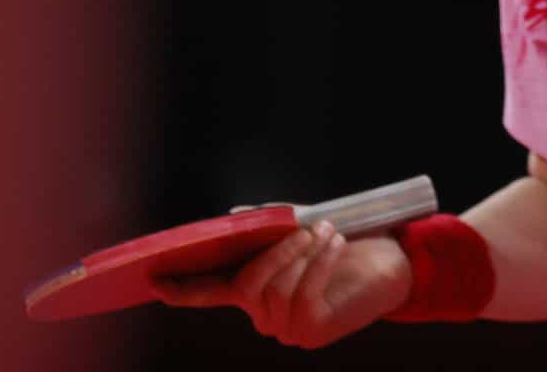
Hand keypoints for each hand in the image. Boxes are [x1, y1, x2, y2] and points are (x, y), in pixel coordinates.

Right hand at [152, 221, 412, 348]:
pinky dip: (318, 264)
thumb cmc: (346, 243)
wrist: (394, 264)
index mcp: (253, 290)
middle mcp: (262, 315)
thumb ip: (270, 223)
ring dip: (301, 254)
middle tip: (307, 227)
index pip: (208, 292)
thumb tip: (236, 214)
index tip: (152, 281)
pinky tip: (334, 244)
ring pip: (273, 289)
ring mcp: (285, 328)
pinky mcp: (311, 331)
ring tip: (328, 231)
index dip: (181, 288)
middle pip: (244, 285)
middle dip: (273, 252)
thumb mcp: (304, 225)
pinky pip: (302, 295)